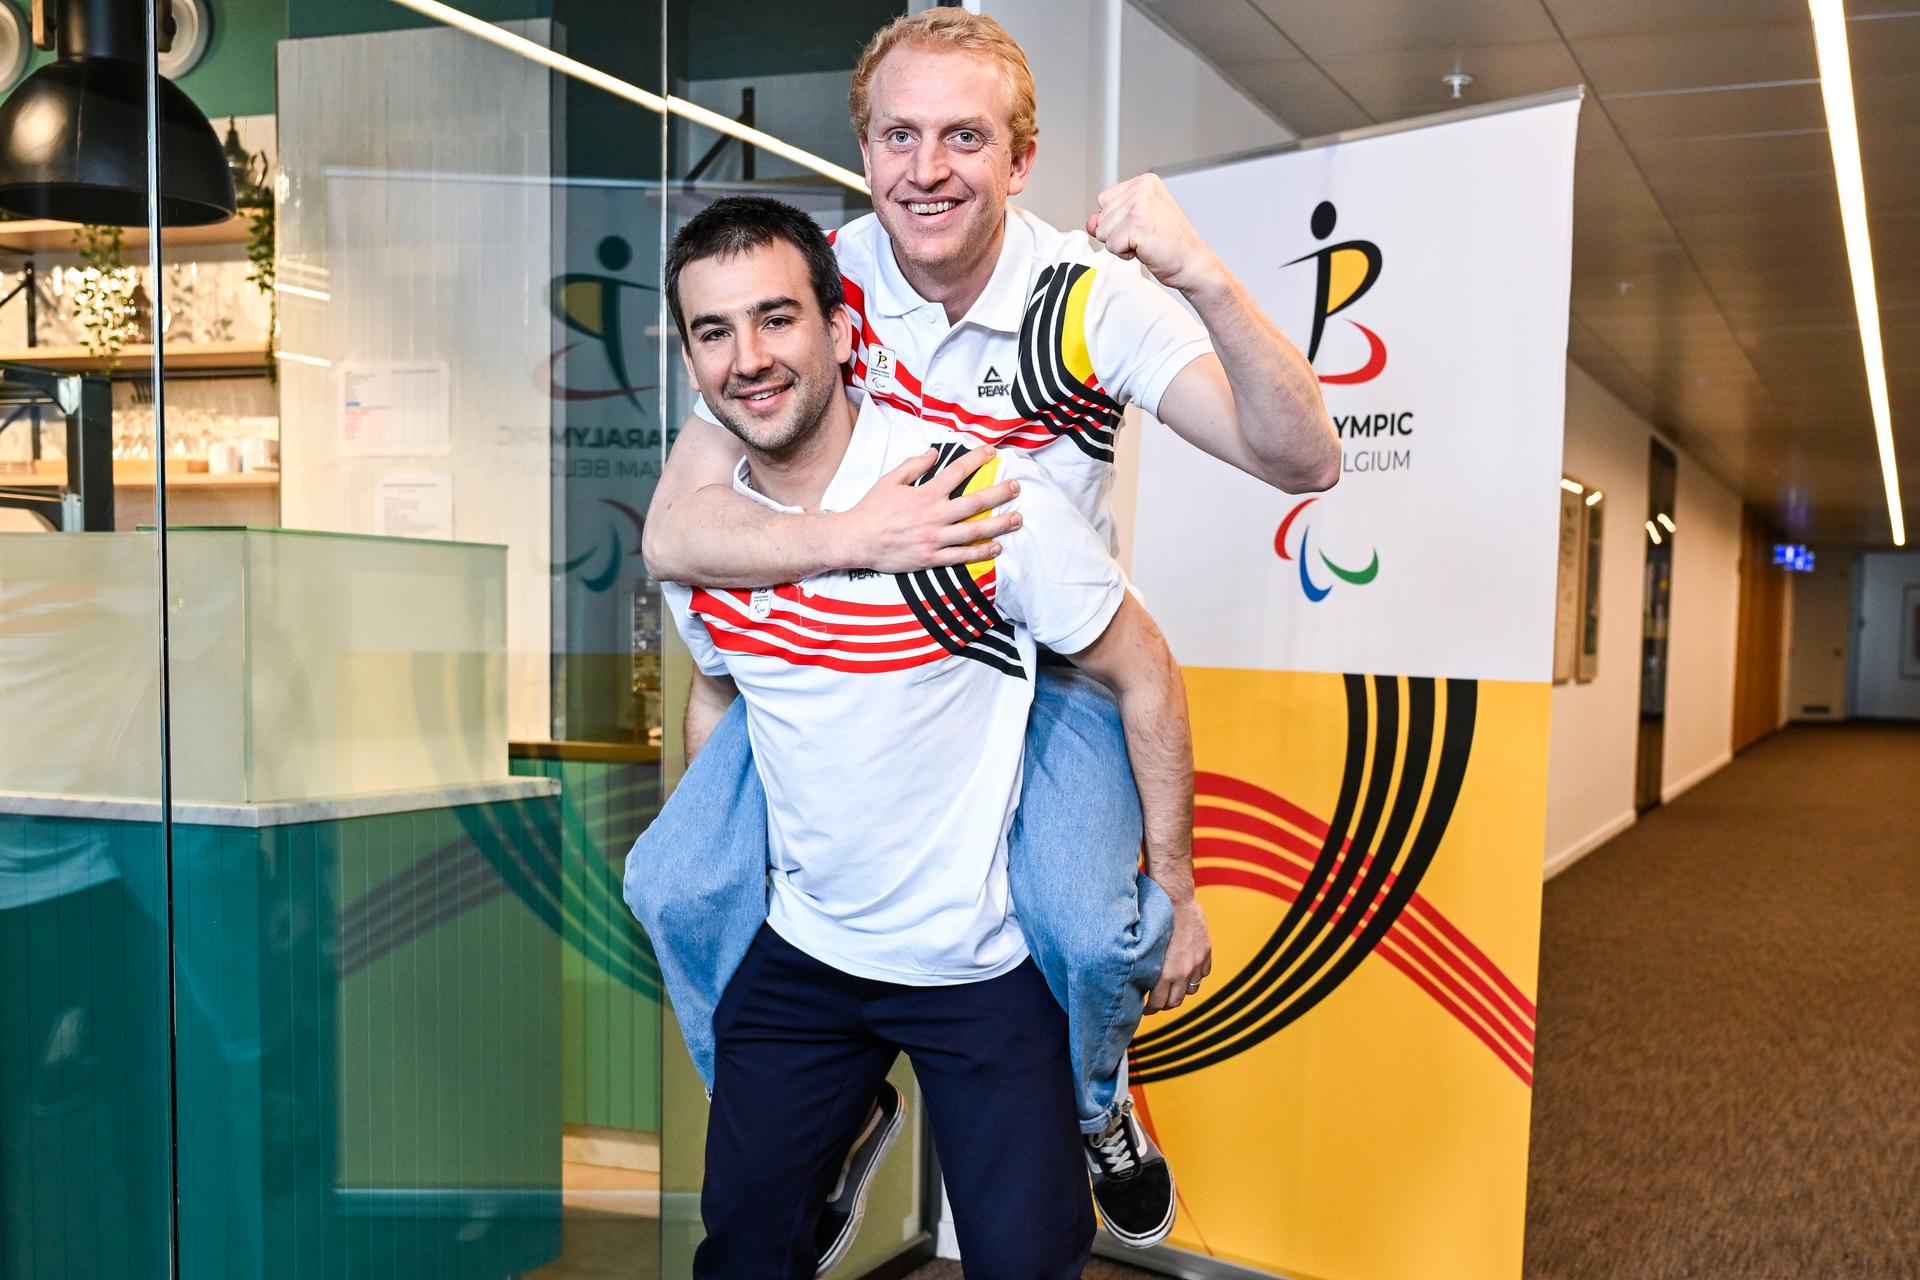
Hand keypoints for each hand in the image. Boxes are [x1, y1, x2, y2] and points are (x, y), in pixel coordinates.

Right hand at [838, 444, 1021, 572]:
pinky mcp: (931, 558)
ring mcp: (934, 539)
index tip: (992, 452)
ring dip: (999, 525)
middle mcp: (934, 515)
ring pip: (974, 530)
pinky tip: (996, 548)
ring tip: (1018, 519)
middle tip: (1017, 487)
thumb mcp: (890, 480)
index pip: (957, 472)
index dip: (976, 459)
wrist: (857, 540)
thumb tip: (934, 452)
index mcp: (925, 494)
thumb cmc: (872, 509)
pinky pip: (961, 556)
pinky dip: (980, 552)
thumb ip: (914, 466)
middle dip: (999, 493)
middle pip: (975, 502)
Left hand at [1086, 173, 1226, 297]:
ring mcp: (1139, 204)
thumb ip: (1111, 219)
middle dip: (1118, 234)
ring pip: (1103, 232)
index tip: (1143, 227)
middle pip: (1101, 216)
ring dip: (1121, 245)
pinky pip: (1111, 245)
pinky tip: (1146, 249)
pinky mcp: (1135, 224)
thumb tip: (1090, 223)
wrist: (1194, 263)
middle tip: (1146, 237)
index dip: (1117, 221)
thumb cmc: (1171, 245)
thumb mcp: (1137, 224)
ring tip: (1146, 242)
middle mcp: (1141, 188)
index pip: (1104, 200)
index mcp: (1144, 182)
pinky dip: (1125, 254)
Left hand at [1146, 894, 1211, 1012]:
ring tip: (1171, 987)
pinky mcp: (1206, 952)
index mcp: (1166, 973)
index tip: (1146, 1008)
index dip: (1151, 1009)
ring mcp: (1197, 962)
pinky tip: (1186, 970)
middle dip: (1165, 1004)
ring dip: (1181, 990)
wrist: (1175, 899)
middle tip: (1156, 1001)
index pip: (1160, 1003)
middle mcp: (1184, 971)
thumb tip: (1139, 983)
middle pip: (1176, 1001)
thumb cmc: (1154, 921)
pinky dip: (1195, 975)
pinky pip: (1203, 973)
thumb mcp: (1146, 949)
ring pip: (1191, 990)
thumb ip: (1148, 969)